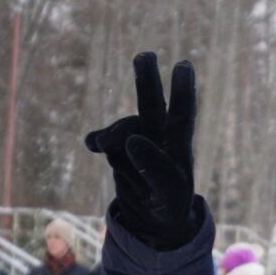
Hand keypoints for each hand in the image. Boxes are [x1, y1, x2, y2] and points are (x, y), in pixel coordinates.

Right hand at [83, 52, 197, 249]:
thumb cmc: (170, 205)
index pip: (182, 112)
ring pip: (123, 128)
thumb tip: (132, 140)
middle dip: (147, 80)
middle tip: (145, 56)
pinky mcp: (118, 151)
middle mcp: (159, 136)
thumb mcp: (169, 192)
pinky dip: (97, 141)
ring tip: (103, 147)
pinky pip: (104, 142)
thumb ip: (155, 167)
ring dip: (113, 136)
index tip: (183, 65)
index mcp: (179, 143)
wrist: (152, 218)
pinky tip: (92, 146)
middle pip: (151, 104)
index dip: (183, 90)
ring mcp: (137, 141)